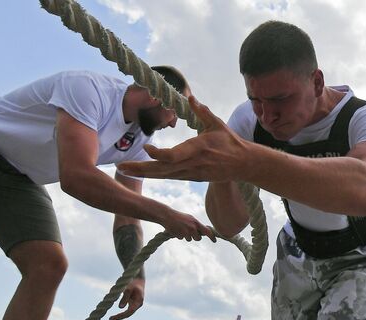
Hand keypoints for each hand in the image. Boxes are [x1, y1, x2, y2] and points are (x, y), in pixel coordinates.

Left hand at [110, 278, 144, 319]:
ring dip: (120, 316)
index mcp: (139, 302)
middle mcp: (138, 304)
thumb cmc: (133, 283)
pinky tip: (114, 315)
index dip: (121, 315)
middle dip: (119, 317)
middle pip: (128, 314)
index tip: (112, 317)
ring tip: (111, 318)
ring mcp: (135, 304)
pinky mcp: (132, 303)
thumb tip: (120, 307)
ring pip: (127, 313)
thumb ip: (125, 297)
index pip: (130, 311)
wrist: (138, 279)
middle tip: (109, 319)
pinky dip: (120, 313)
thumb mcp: (128, 289)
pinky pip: (126, 310)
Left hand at [117, 95, 247, 181]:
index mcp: (199, 148)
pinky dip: (155, 174)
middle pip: (163, 169)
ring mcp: (192, 173)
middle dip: (142, 168)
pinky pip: (170, 176)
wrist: (244, 165)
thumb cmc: (231, 142)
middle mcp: (194, 163)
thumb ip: (201, 111)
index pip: (175, 155)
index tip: (147, 147)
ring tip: (124, 168)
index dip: (159, 155)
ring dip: (144, 172)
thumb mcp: (217, 124)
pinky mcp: (192, 177)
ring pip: (164, 175)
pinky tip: (141, 172)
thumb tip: (188, 96)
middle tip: (121, 166)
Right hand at [160, 209, 216, 241]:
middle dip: (195, 237)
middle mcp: (192, 227)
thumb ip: (197, 225)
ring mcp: (186, 232)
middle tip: (190, 232)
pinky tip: (176, 229)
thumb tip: (204, 231)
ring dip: (186, 236)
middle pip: (198, 238)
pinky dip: (179, 236)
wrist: (167, 215)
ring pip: (189, 239)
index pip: (207, 231)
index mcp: (196, 222)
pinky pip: (182, 239)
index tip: (215, 241)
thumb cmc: (180, 216)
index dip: (212, 236)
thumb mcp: (190, 218)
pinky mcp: (179, 235)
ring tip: (181, 228)